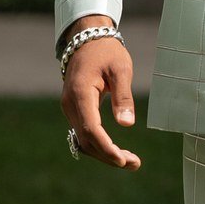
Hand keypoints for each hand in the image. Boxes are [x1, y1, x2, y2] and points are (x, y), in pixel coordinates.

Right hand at [59, 16, 140, 169]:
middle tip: (135, 164)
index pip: (90, 129)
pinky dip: (99, 145)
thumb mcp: (121, 69)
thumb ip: (124, 96)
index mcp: (81, 93)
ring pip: (83, 140)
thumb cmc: (107, 52)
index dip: (106, 147)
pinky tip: (116, 151)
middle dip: (109, 155)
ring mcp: (69, 108)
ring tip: (130, 161)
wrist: (86, 39)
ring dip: (104, 153)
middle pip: (86, 140)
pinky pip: (83, 133)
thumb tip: (128, 124)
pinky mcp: (74, 110)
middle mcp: (70, 104)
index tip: (123, 160)